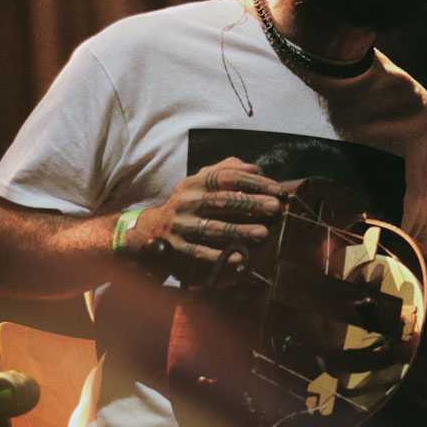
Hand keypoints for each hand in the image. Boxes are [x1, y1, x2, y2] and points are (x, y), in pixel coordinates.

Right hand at [128, 157, 283, 263]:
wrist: (150, 228)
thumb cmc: (188, 203)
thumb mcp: (200, 182)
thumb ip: (226, 170)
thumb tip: (255, 169)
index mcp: (195, 183)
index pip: (227, 177)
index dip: (253, 182)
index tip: (276, 189)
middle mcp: (186, 202)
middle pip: (222, 200)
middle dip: (250, 203)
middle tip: (275, 207)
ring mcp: (180, 225)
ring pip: (212, 228)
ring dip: (238, 231)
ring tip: (262, 233)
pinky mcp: (177, 248)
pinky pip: (199, 253)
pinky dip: (219, 256)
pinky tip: (238, 257)